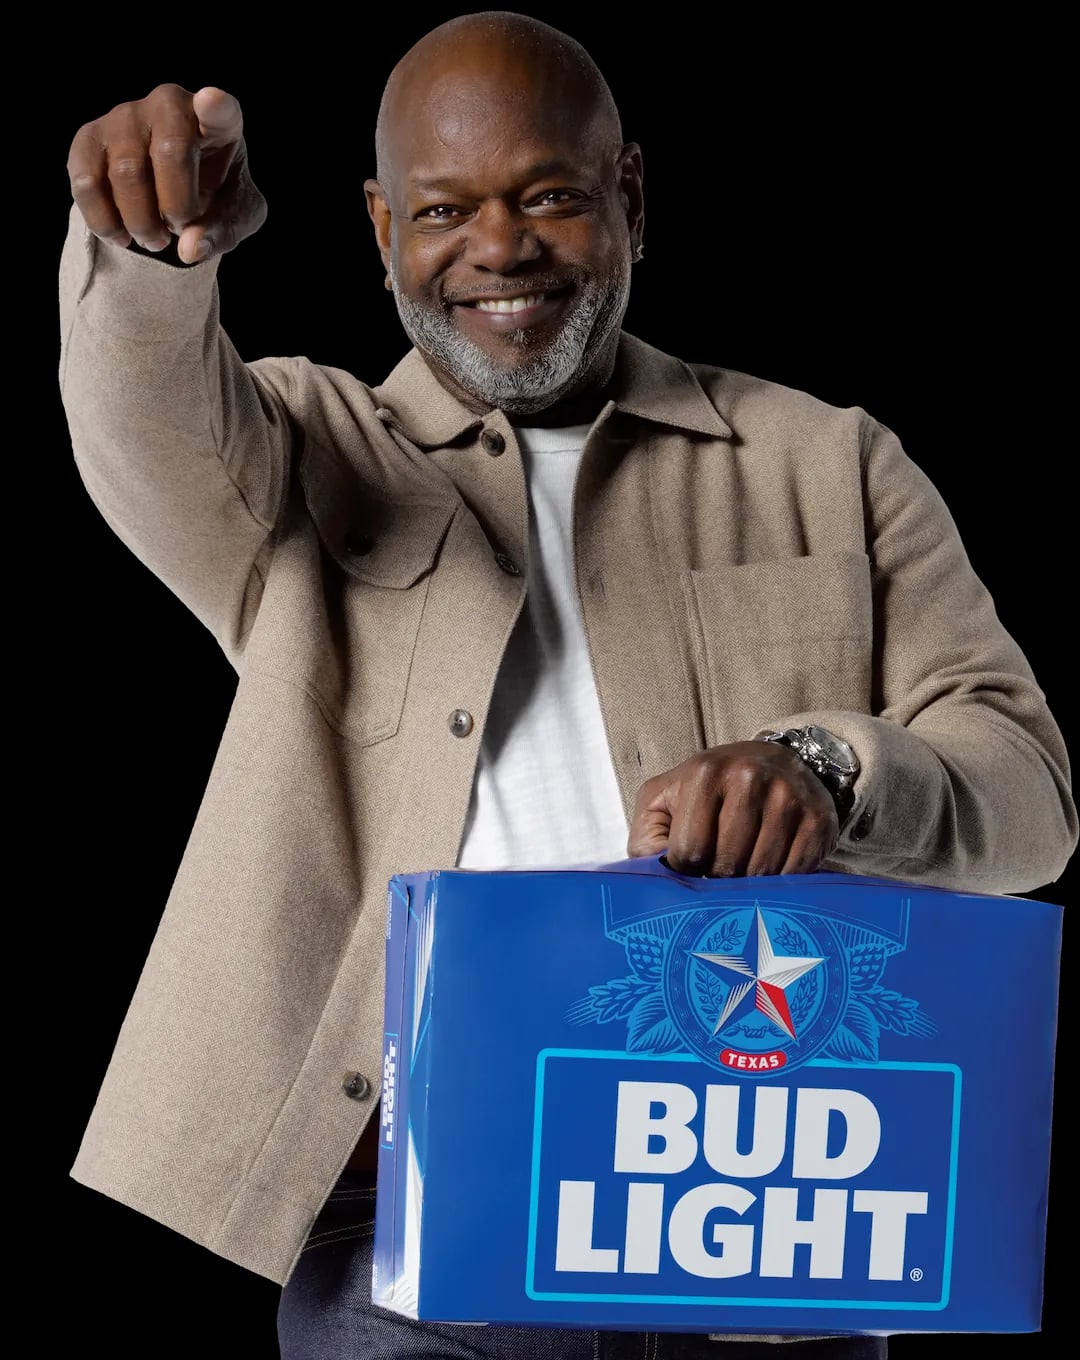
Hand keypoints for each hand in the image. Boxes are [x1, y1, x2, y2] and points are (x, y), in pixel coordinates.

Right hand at [67, 84, 265, 263]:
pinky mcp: (89, 138)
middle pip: (170, 153)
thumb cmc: (213, 197)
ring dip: (141, 222)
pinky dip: (104, 221)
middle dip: (175, 208)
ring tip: (154, 239)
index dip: (216, 107)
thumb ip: (222, 232)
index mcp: (218, 120)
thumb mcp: (234, 218)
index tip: (213, 101)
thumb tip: (189, 249)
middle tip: (177, 230)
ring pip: (126, 172)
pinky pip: (87, 182)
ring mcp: (125, 116)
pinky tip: (121, 236)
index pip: (220, 109)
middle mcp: (169, 105)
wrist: (169, 195)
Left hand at [628, 741, 838, 876]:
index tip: (692, 865)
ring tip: (743, 866)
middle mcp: (749, 778)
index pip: (688, 853)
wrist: (773, 762)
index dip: (687, 871)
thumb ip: (646, 838)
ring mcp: (788, 797)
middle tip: (719, 870)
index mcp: (705, 772)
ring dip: (749, 883)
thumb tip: (654, 879)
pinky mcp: (818, 818)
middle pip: (726, 865)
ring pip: (760, 872)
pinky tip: (771, 867)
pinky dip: (780, 883)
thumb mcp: (663, 800)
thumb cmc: (708, 789)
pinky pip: (793, 873)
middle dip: (718, 878)